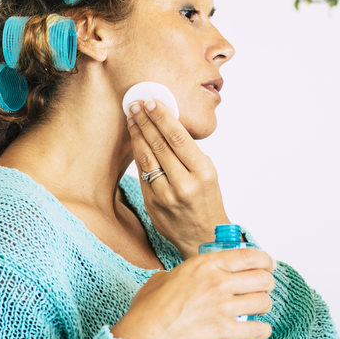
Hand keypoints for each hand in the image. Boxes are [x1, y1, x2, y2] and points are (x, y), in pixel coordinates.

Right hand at [111, 247, 274, 338]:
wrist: (147, 335)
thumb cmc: (150, 308)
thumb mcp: (165, 277)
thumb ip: (182, 274)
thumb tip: (182, 277)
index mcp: (206, 265)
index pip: (250, 256)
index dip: (265, 261)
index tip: (267, 266)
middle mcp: (219, 283)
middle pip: (263, 279)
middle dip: (267, 284)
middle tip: (262, 290)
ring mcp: (224, 308)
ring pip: (264, 302)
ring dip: (264, 306)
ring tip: (257, 310)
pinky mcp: (226, 332)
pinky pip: (259, 329)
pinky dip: (262, 330)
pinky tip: (258, 330)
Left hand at [127, 100, 229, 258]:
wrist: (204, 236)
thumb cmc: (207, 200)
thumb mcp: (208, 174)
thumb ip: (189, 154)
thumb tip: (167, 125)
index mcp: (203, 171)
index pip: (178, 137)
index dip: (162, 118)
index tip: (152, 102)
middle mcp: (184, 183)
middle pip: (159, 144)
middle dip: (146, 121)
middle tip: (135, 104)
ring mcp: (166, 195)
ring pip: (147, 158)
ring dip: (137, 135)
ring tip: (131, 118)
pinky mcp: (153, 203)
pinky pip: (143, 174)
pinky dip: (138, 155)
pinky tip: (134, 141)